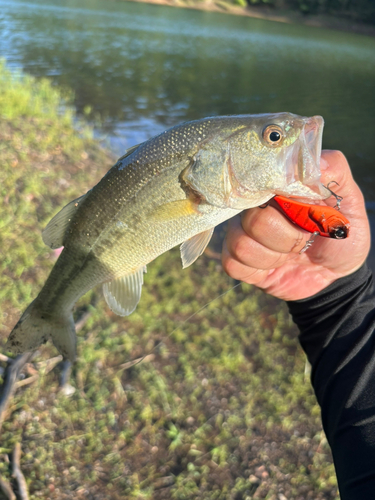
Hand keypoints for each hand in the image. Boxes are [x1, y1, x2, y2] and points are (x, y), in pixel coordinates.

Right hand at [222, 151, 370, 300]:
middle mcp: (253, 204)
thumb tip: (316, 164)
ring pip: (241, 243)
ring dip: (274, 256)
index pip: (262, 182)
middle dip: (288, 237)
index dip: (286, 203)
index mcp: (276, 185)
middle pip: (254, 218)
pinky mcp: (234, 258)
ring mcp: (241, 230)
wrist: (332, 274)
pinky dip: (258, 270)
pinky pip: (233, 263)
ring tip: (290, 253)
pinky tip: (272, 267)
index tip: (305, 214)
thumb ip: (336, 175)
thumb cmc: (338, 233)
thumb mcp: (349, 202)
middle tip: (305, 237)